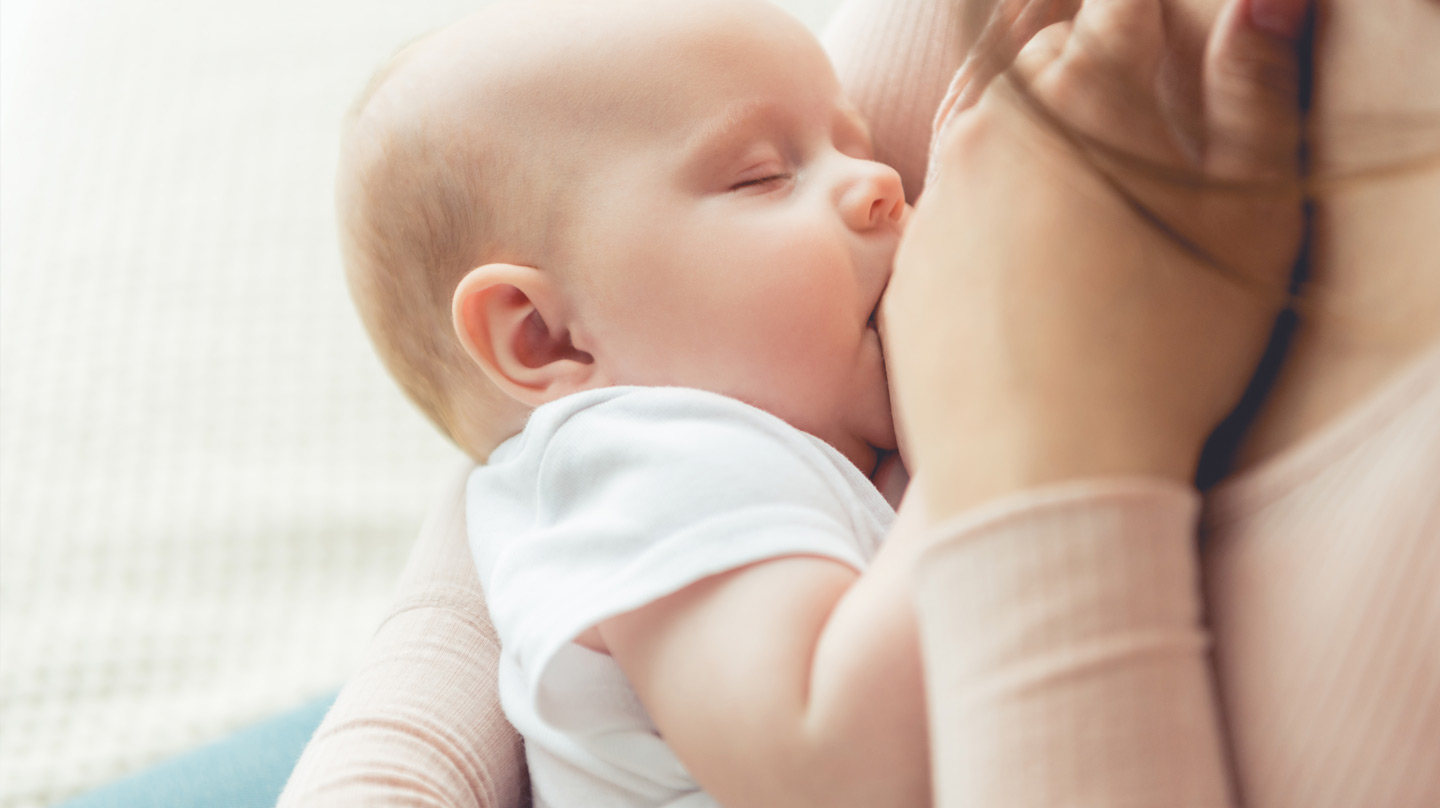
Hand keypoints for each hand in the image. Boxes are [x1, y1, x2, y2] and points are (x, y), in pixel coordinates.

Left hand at [881, 0, 1309, 519]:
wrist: (1040, 473)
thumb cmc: (1164, 355)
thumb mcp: (1248, 224)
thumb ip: (1255, 95)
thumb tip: (1261, 5)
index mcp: (1085, 97)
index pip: (1122, 11)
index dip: (1154, 30)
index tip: (1170, 73)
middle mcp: (994, 128)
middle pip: (1048, 59)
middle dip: (1093, 74)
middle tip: (1135, 127)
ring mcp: (939, 195)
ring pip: (988, 122)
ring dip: (1034, 133)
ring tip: (1079, 186)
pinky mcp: (911, 259)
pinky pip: (950, 200)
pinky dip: (988, 202)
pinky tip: (1026, 251)